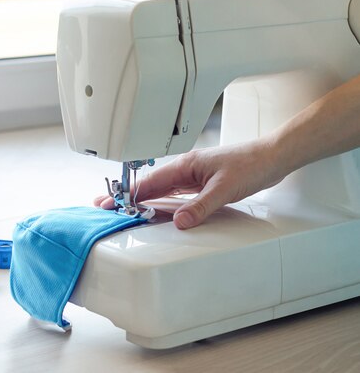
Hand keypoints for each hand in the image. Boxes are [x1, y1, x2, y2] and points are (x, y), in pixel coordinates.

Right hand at [94, 139, 284, 228]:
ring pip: (159, 188)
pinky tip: (155, 207)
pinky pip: (173, 193)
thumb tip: (180, 222)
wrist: (273, 156)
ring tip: (123, 207)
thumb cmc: (252, 164)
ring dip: (141, 198)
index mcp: (185, 165)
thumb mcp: (224, 189)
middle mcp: (185, 169)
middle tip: (105, 205)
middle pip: (149, 185)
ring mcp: (192, 175)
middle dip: (126, 195)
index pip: (149, 182)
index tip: (111, 202)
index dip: (129, 194)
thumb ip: (200, 206)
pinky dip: (159, 200)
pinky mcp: (201, 182)